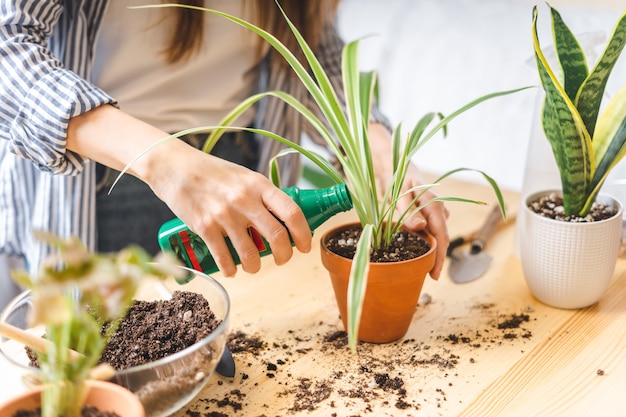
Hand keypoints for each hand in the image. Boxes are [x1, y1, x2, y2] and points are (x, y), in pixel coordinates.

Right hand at [151, 144, 312, 276]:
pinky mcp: (204, 226)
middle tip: (282, 259)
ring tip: (253, 266)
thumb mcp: (243, 176)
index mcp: (258, 184)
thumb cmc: (212, 172)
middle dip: (284, 255)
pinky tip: (231, 270)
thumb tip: (283, 217)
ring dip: (255, 266)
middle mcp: (244, 199)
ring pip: (251, 254)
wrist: (173, 167)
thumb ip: (262, 195)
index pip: (291, 211)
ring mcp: (224, 214)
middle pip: (277, 236)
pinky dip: (230, 269)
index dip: (304, 233)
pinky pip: (224, 258)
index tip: (306, 245)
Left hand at [395, 170, 449, 279]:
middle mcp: (440, 209)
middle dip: (436, 258)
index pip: (441, 235)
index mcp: (434, 204)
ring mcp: (438, 212)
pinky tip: (419, 250)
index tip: (434, 274)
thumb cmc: (398, 181)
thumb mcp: (399, 194)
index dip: (439, 256)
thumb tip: (421, 228)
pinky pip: (432, 232)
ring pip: (437, 236)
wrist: (401, 169)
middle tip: (427, 275)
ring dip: (430, 250)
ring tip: (420, 265)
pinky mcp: (433, 215)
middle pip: (442, 239)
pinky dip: (427, 242)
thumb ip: (408, 211)